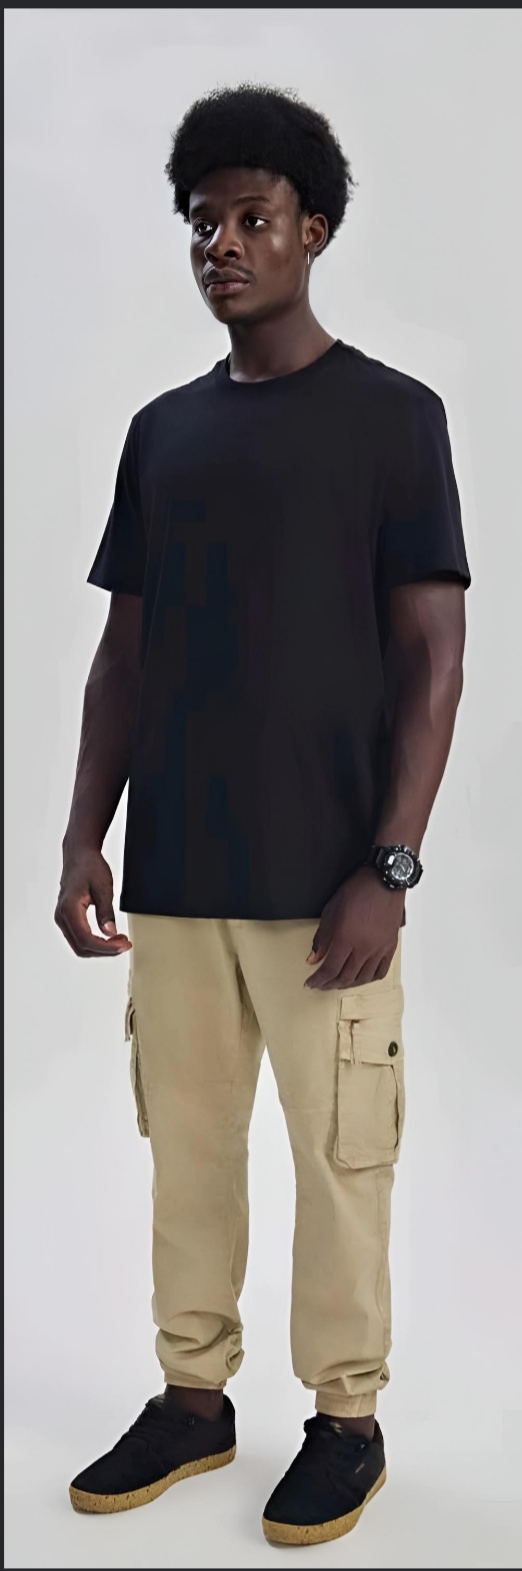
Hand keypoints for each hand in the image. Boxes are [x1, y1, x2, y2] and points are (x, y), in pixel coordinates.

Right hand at [54, 847, 131, 957]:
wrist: (79, 855)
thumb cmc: (89, 866)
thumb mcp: (103, 888)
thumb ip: (106, 912)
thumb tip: (109, 933)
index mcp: (69, 909)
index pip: (85, 939)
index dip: (105, 947)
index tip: (122, 945)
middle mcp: (62, 916)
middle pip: (81, 947)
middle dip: (105, 950)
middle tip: (124, 944)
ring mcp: (62, 918)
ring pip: (80, 945)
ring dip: (100, 948)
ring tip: (119, 941)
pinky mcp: (67, 918)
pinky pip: (79, 938)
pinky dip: (94, 942)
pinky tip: (108, 937)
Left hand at [304, 866, 404, 989]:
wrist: (385, 881)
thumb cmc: (358, 890)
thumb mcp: (331, 910)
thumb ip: (322, 938)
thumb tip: (313, 958)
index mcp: (346, 938)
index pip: (330, 968)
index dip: (318, 980)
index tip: (311, 983)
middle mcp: (364, 948)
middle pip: (345, 977)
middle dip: (330, 984)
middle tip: (321, 985)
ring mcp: (379, 949)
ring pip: (363, 977)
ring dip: (348, 984)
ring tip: (338, 983)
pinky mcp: (390, 946)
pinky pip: (380, 971)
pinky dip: (369, 978)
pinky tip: (361, 978)